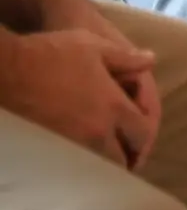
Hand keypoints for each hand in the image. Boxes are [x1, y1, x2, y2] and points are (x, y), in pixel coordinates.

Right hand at [0, 30, 156, 167]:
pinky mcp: (51, 145)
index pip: (142, 133)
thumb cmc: (52, 54)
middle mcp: (96, 129)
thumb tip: (151, 60)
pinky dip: (85, 161)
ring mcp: (72, 141)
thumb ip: (127, 58)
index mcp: (113, 106)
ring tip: (109, 156)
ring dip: (108, 162)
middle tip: (129, 156)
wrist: (8, 70)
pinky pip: (76, 161)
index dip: (147, 137)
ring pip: (98, 163)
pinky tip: (84, 152)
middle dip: (129, 159)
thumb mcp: (95, 46)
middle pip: (121, 158)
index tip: (144, 137)